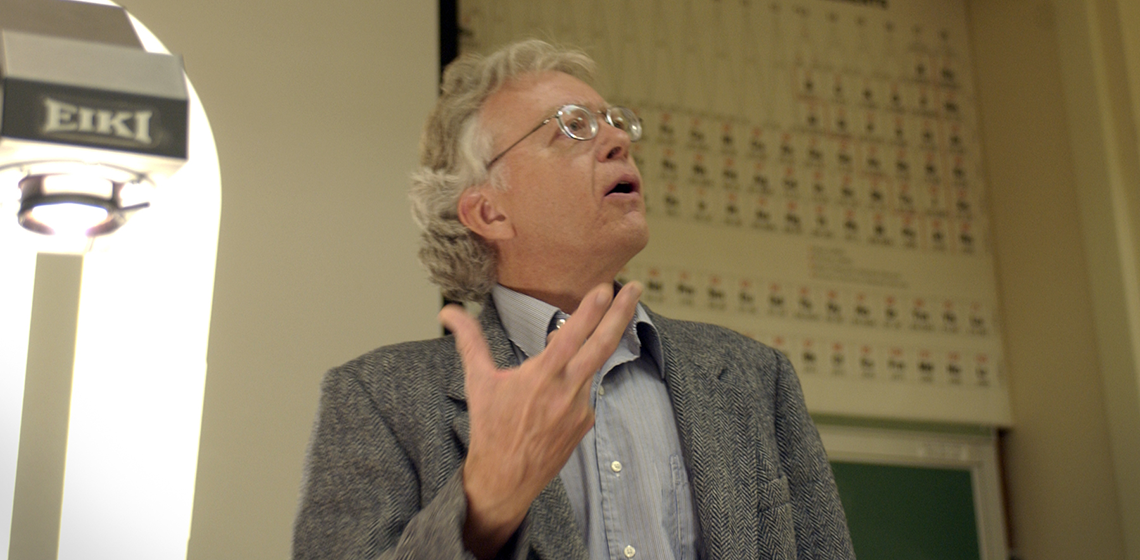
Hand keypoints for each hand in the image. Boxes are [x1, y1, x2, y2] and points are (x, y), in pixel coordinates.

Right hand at [438, 282, 642, 558]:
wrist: (505, 479)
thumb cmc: (490, 429)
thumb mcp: (477, 382)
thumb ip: (469, 342)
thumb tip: (448, 313)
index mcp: (541, 377)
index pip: (572, 335)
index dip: (591, 309)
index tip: (607, 288)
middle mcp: (566, 391)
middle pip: (603, 345)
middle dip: (622, 313)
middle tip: (636, 287)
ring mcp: (580, 408)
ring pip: (592, 367)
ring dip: (595, 345)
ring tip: (591, 328)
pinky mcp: (585, 423)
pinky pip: (586, 391)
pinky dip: (576, 380)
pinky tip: (557, 389)